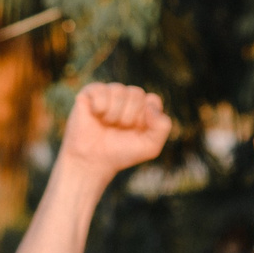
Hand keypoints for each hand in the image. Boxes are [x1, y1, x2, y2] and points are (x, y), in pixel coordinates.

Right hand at [55, 83, 170, 182]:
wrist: (93, 161)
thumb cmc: (122, 152)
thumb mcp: (150, 146)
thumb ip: (163, 126)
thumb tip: (150, 105)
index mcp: (143, 107)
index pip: (153, 100)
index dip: (144, 118)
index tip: (135, 132)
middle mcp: (127, 97)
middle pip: (137, 94)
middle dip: (128, 117)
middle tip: (119, 129)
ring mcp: (109, 92)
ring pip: (119, 91)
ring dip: (114, 114)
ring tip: (107, 125)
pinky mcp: (90, 92)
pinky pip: (101, 90)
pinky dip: (100, 108)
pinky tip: (96, 116)